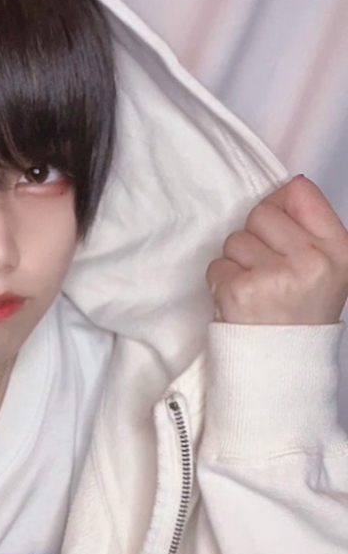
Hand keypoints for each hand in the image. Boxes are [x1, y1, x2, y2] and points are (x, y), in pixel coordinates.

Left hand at [207, 176, 347, 324]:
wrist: (283, 366)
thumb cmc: (301, 314)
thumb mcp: (328, 268)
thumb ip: (311, 226)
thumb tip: (289, 186)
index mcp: (338, 250)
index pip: (300, 192)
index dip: (280, 206)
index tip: (279, 232)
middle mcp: (311, 261)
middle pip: (261, 213)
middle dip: (256, 237)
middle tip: (267, 270)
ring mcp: (275, 276)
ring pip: (236, 239)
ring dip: (238, 262)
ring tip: (256, 288)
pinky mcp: (240, 291)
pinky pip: (218, 264)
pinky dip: (222, 281)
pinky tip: (240, 300)